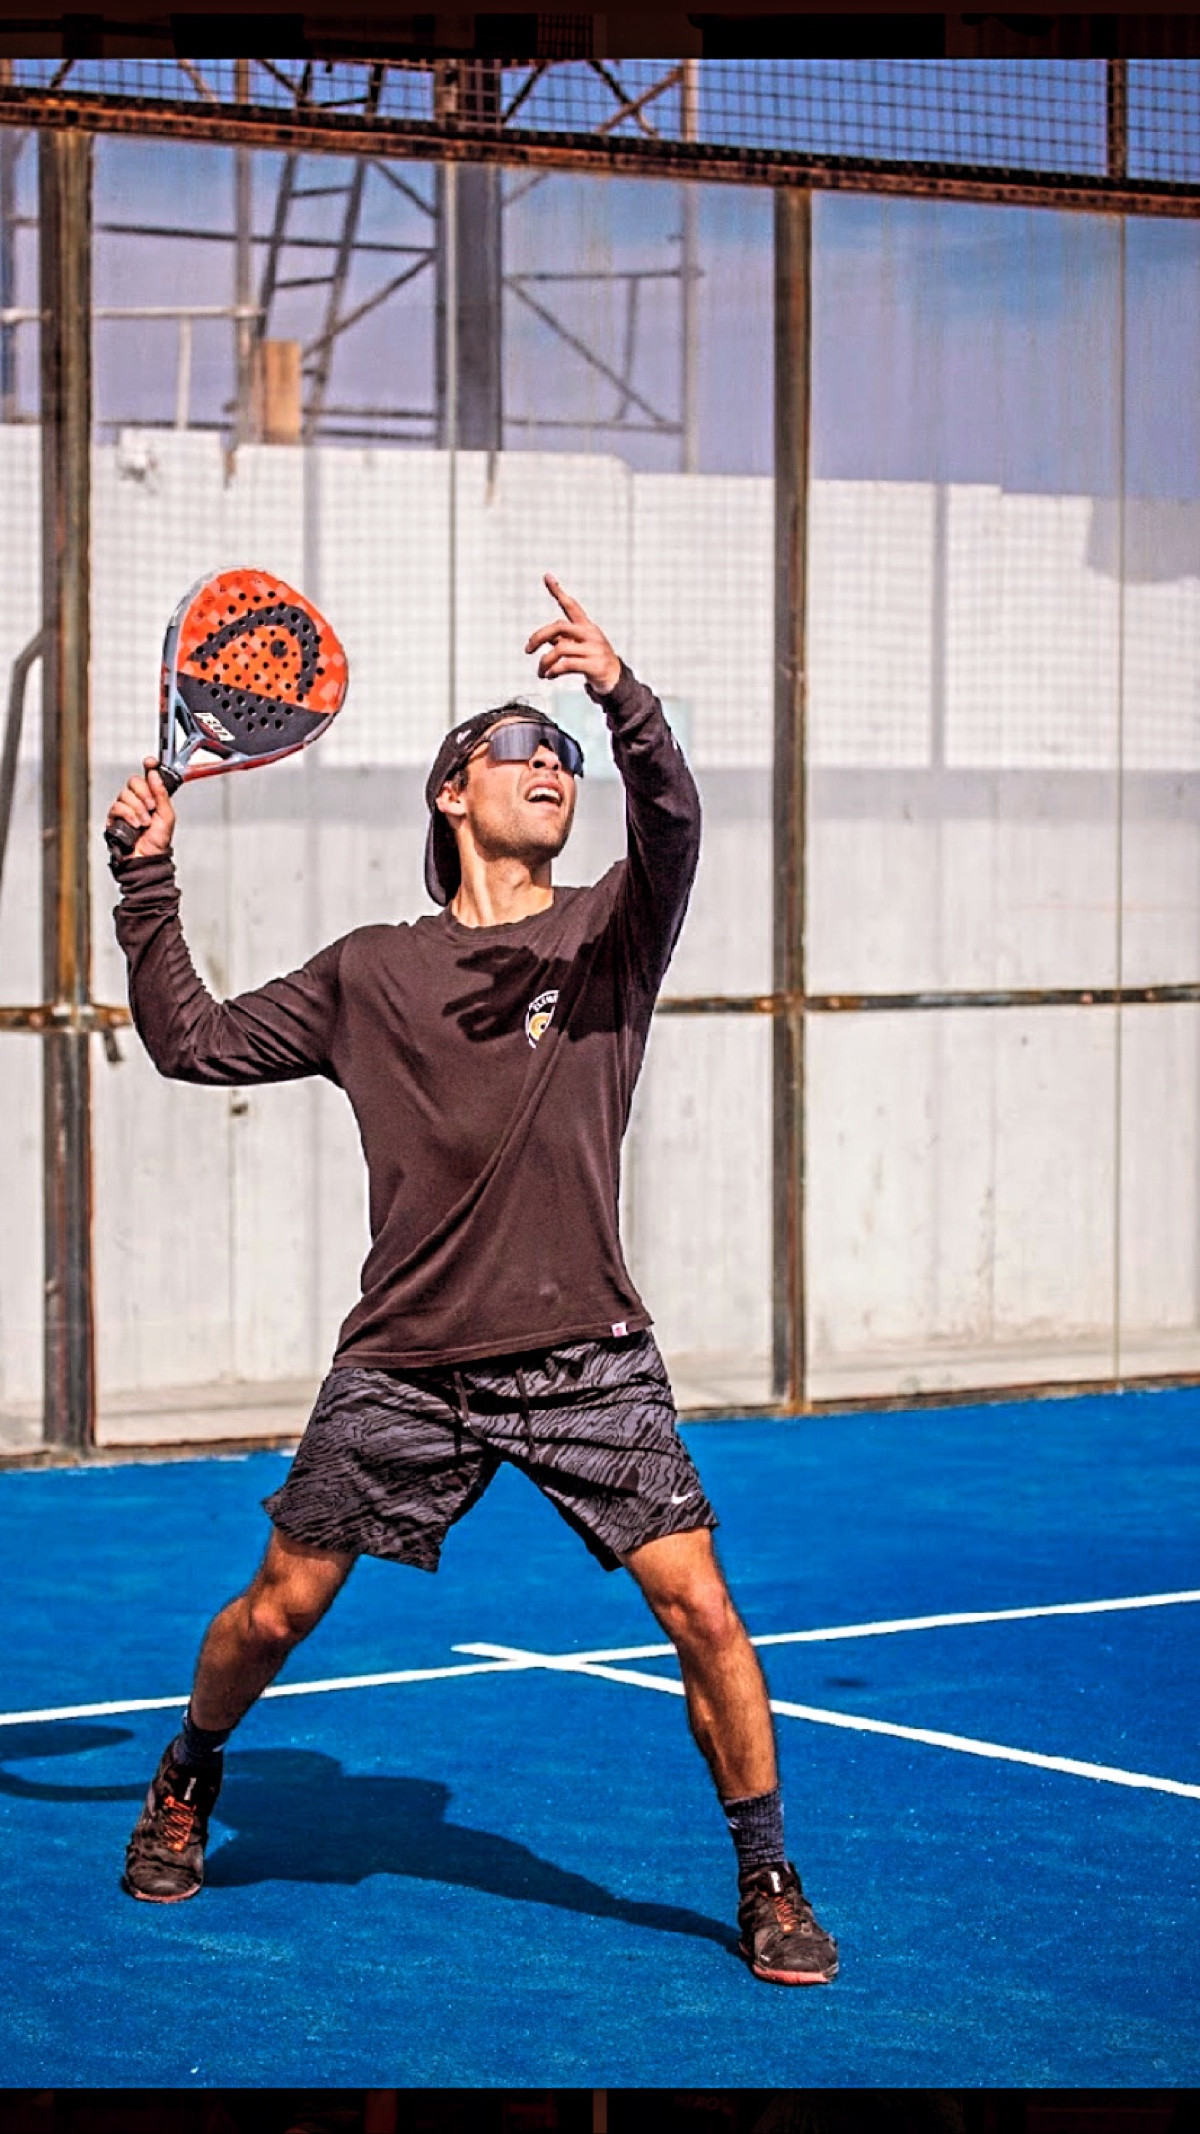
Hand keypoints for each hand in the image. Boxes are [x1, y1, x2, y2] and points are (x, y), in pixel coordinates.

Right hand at [106, 757, 175, 857]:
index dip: (149, 766)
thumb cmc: (158, 841)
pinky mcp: (114, 817)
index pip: (148, 776)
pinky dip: (128, 815)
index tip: (150, 762)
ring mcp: (125, 807)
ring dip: (138, 809)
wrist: (148, 858)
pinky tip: (135, 825)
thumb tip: (154, 774)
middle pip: (134, 781)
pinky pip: (117, 806)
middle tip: (151, 807)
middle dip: (144, 794)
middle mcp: (137, 799)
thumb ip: (162, 794)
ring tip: (145, 822)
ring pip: (125, 794)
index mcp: (152, 797)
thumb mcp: (167, 815)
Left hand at [525, 573, 620, 695]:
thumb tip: (544, 638)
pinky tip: (550, 675)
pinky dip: (554, 670)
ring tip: (541, 671)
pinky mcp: (594, 665)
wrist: (615, 679)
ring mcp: (593, 649)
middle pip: (559, 627)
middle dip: (538, 637)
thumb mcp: (579, 646)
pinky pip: (567, 664)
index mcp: (586, 626)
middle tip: (528, 649)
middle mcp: (590, 634)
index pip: (571, 605)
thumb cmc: (593, 660)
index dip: (558, 591)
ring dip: (544, 662)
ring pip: (560, 649)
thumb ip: (562, 640)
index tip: (547, 576)